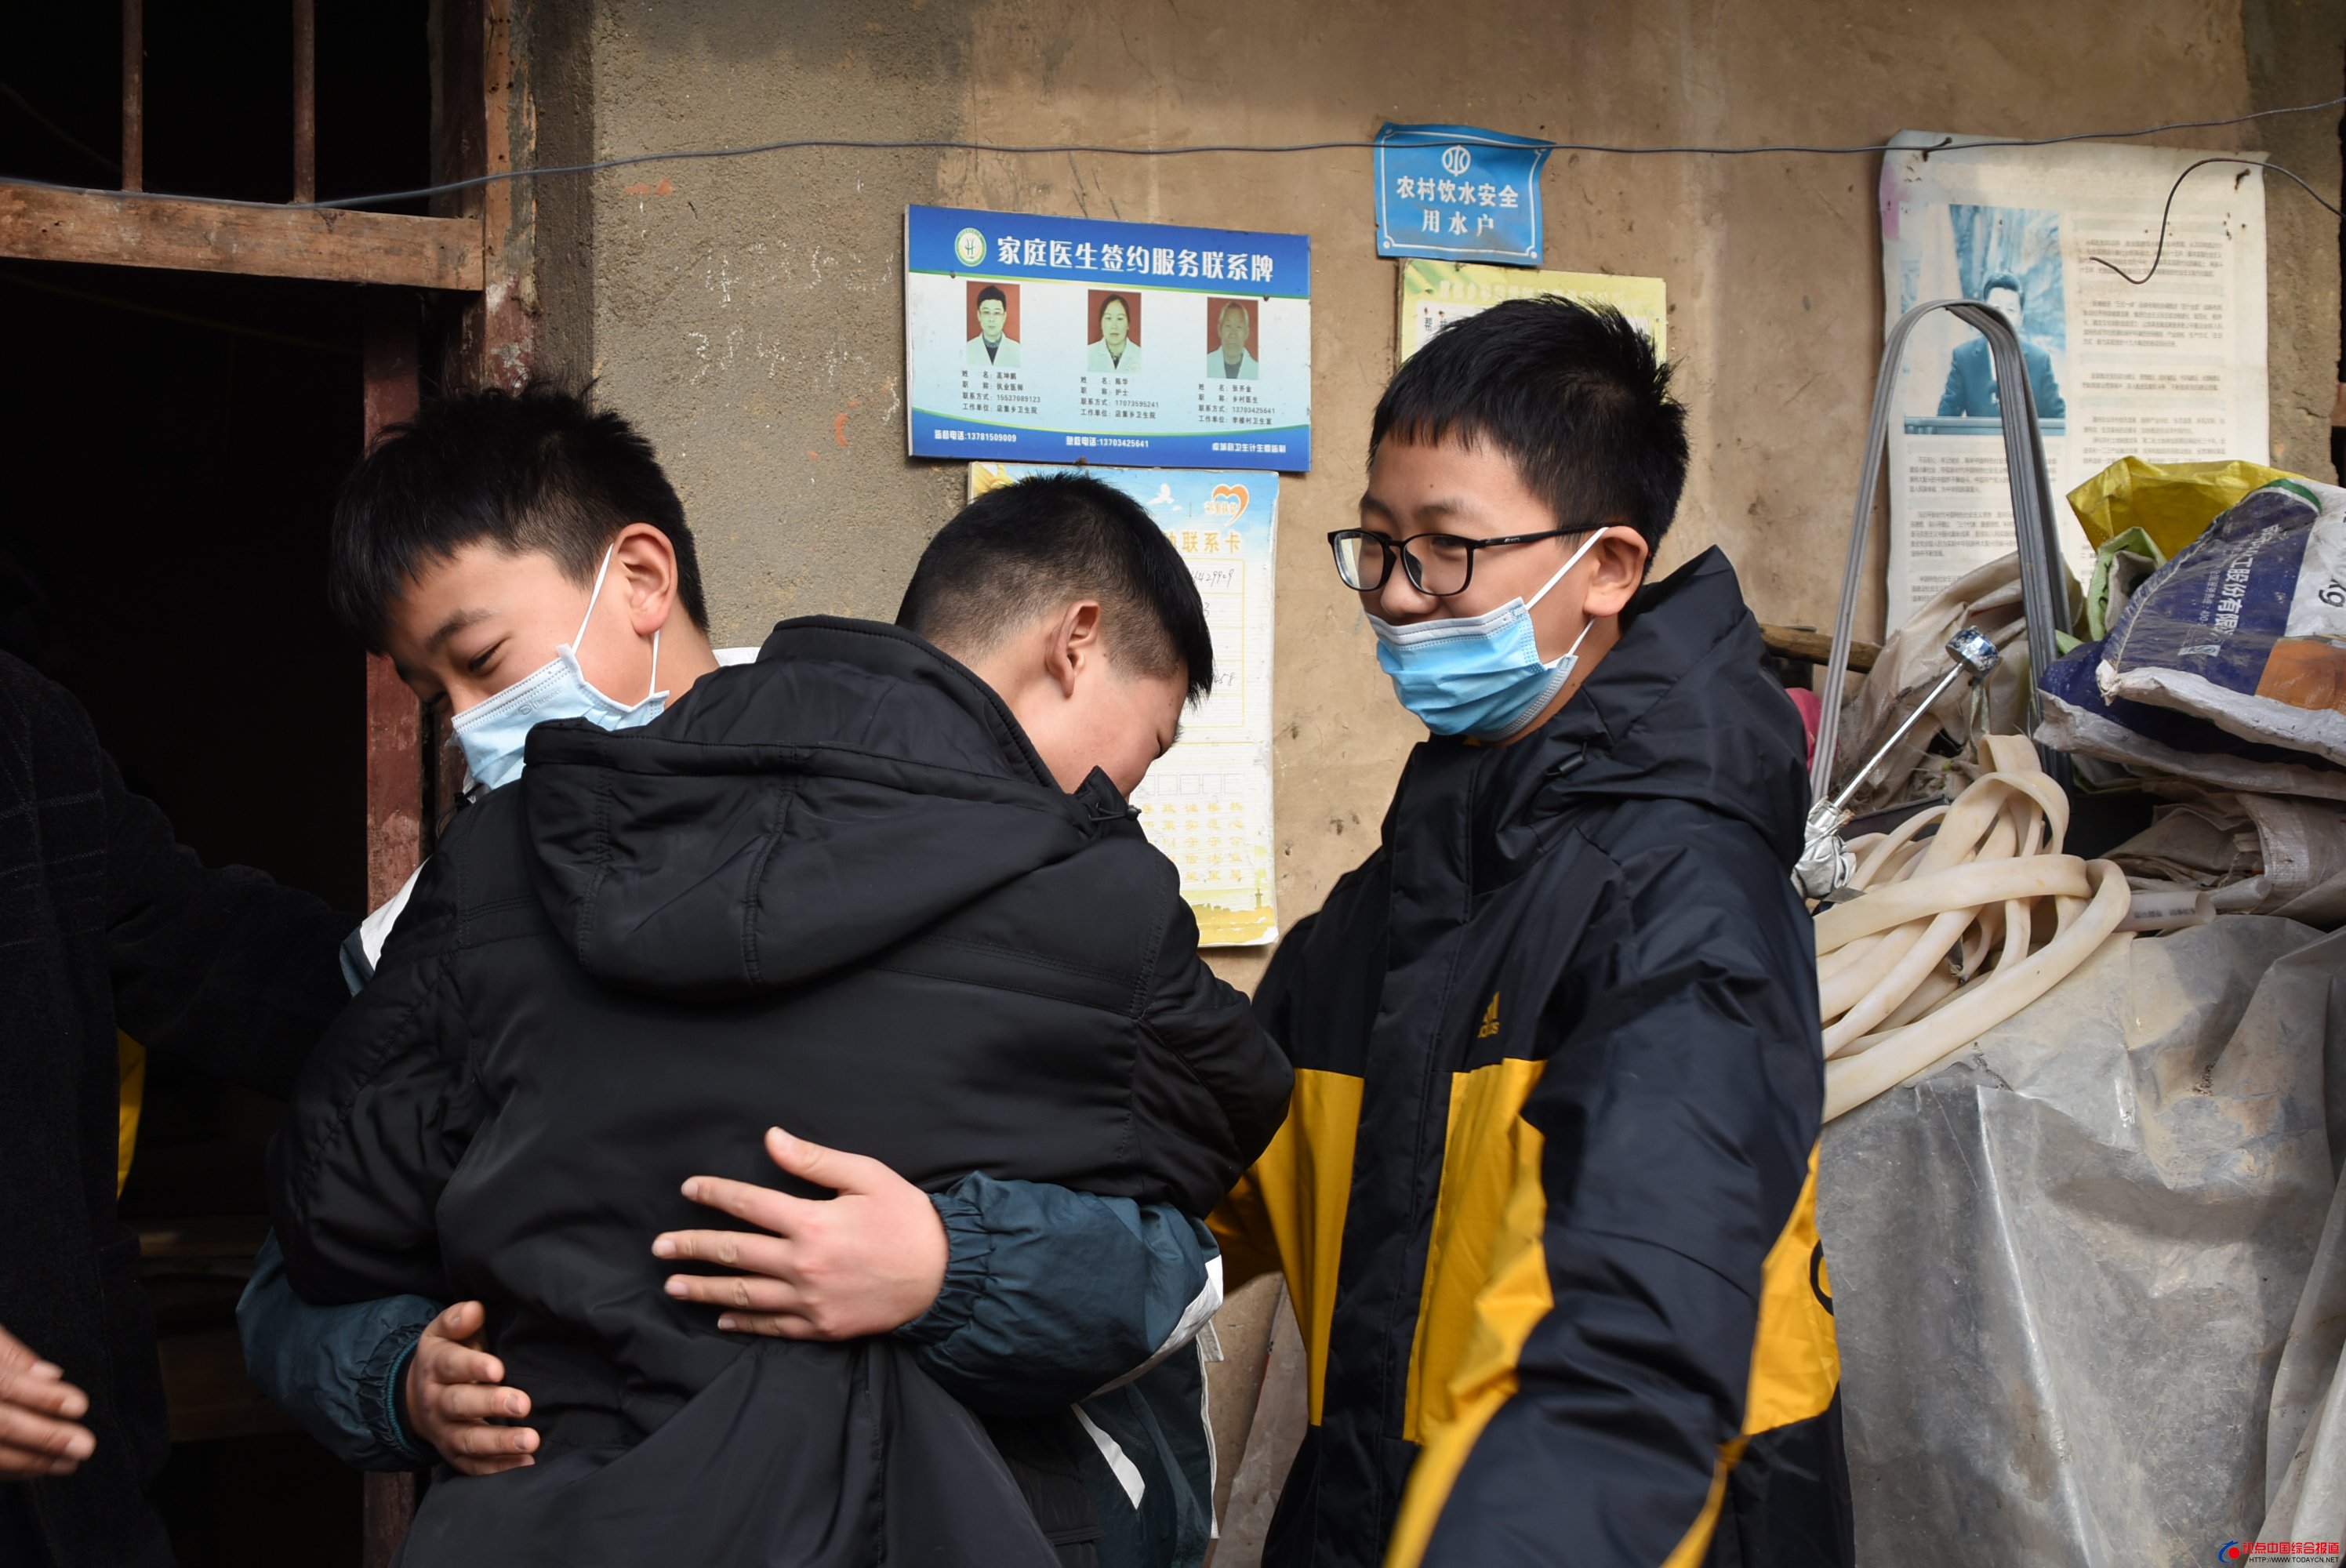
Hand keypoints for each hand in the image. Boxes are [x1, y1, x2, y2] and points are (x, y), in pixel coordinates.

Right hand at [0, 1324, 93, 1477]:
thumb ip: (10, 1355)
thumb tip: (52, 1375)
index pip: (4, 1385)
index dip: (41, 1397)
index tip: (79, 1406)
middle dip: (42, 1438)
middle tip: (83, 1447)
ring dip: (27, 1461)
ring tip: (66, 1463)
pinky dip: (5, 1470)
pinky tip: (31, 1470)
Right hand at [404, 1302, 537, 1474]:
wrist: (417, 1395)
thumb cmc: (446, 1355)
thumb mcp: (444, 1332)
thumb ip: (458, 1319)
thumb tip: (475, 1310)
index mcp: (436, 1366)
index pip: (451, 1365)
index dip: (473, 1367)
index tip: (498, 1369)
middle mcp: (437, 1401)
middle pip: (460, 1405)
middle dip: (491, 1405)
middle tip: (524, 1404)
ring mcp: (444, 1432)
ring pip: (468, 1440)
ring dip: (500, 1443)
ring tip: (531, 1440)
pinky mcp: (454, 1455)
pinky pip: (473, 1466)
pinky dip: (498, 1469)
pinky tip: (525, 1464)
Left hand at [653, 1127, 947, 1340]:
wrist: (944, 1276)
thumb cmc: (907, 1219)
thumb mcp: (868, 1176)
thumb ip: (815, 1161)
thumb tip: (772, 1139)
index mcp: (813, 1222)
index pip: (749, 1203)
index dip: (714, 1194)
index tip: (689, 1189)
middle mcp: (804, 1264)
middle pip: (734, 1253)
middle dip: (691, 1247)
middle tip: (659, 1246)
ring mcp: (810, 1301)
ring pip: (743, 1295)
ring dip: (704, 1289)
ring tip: (673, 1285)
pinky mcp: (822, 1327)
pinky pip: (772, 1326)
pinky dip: (743, 1323)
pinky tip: (721, 1318)